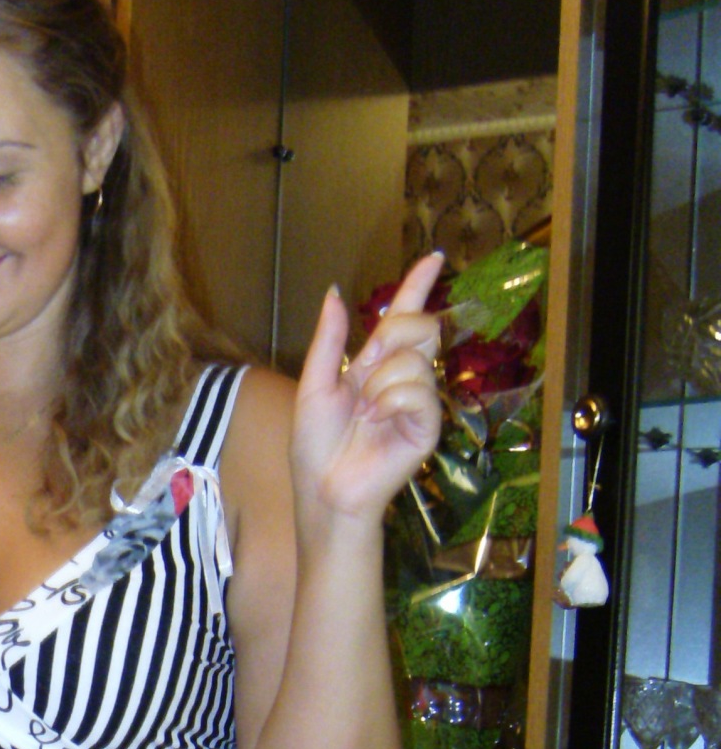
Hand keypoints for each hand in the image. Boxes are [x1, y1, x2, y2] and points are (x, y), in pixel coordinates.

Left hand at [289, 251, 444, 532]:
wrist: (324, 491)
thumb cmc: (315, 447)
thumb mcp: (314, 385)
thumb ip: (329, 340)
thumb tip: (335, 293)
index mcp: (374, 365)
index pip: (402, 317)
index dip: (417, 286)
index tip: (433, 257)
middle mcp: (401, 378)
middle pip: (420, 326)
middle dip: (392, 336)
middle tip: (367, 368)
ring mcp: (418, 401)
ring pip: (415, 359)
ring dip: (380, 384)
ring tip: (366, 415)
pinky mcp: (427, 425)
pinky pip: (418, 390)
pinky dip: (391, 401)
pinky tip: (377, 423)